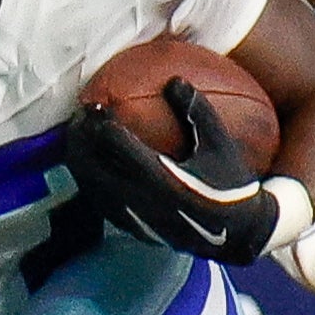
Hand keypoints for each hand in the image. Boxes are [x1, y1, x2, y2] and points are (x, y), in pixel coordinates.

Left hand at [63, 81, 284, 263]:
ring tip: (79, 136)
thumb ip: (197, 113)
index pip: (117, 146)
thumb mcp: (220, 146)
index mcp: (162, 180)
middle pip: (91, 166)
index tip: (96, 103)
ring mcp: (133, 217)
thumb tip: (174, 80)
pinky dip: (88, 179)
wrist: (235, 235)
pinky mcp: (131, 228)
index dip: (100, 122)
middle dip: (80, 139)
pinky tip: (90, 163)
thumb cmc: (229, 186)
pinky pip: (98, 201)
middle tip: (80, 116)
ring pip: (89, 186)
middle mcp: (141, 201)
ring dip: (79, 159)